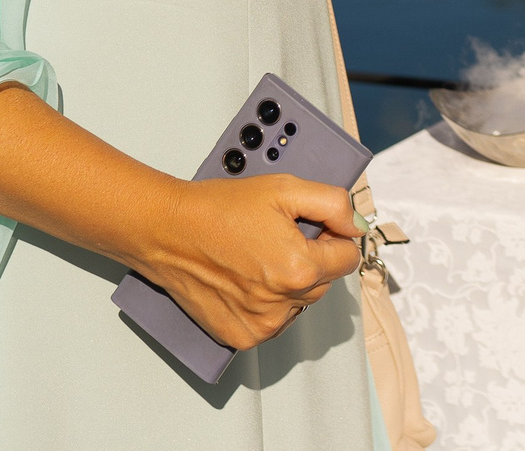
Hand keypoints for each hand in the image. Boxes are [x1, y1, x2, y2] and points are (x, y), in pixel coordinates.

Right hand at [136, 173, 361, 349]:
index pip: (348, 258)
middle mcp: (282, 304)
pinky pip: (273, 321)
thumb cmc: (219, 209)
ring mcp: (261, 325)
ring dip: (290, 283)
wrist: (168, 230)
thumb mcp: (285, 188)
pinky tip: (246, 279)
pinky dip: (267, 303)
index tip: (312, 228)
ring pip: (300, 303)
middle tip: (278, 237)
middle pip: (324, 282)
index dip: (332, 237)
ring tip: (257, 257)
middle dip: (311, 259)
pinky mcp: (240, 336)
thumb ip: (333, 205)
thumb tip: (356, 226)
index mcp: (299, 269)